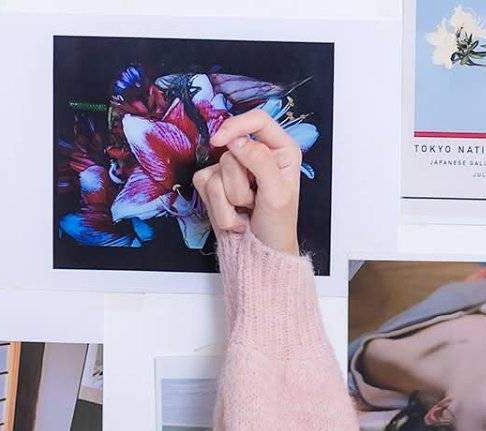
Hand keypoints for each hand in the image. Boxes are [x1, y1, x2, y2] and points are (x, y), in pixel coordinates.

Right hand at [195, 108, 301, 254]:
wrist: (260, 255)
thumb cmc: (276, 226)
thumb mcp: (276, 194)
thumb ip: (260, 161)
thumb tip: (236, 140)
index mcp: (281, 150)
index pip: (257, 120)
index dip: (236, 126)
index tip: (220, 141)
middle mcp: (257, 154)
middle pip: (231, 149)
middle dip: (239, 183)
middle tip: (254, 202)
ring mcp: (233, 168)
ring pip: (217, 170)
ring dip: (231, 200)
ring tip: (246, 211)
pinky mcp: (214, 183)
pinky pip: (204, 185)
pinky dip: (219, 208)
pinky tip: (235, 215)